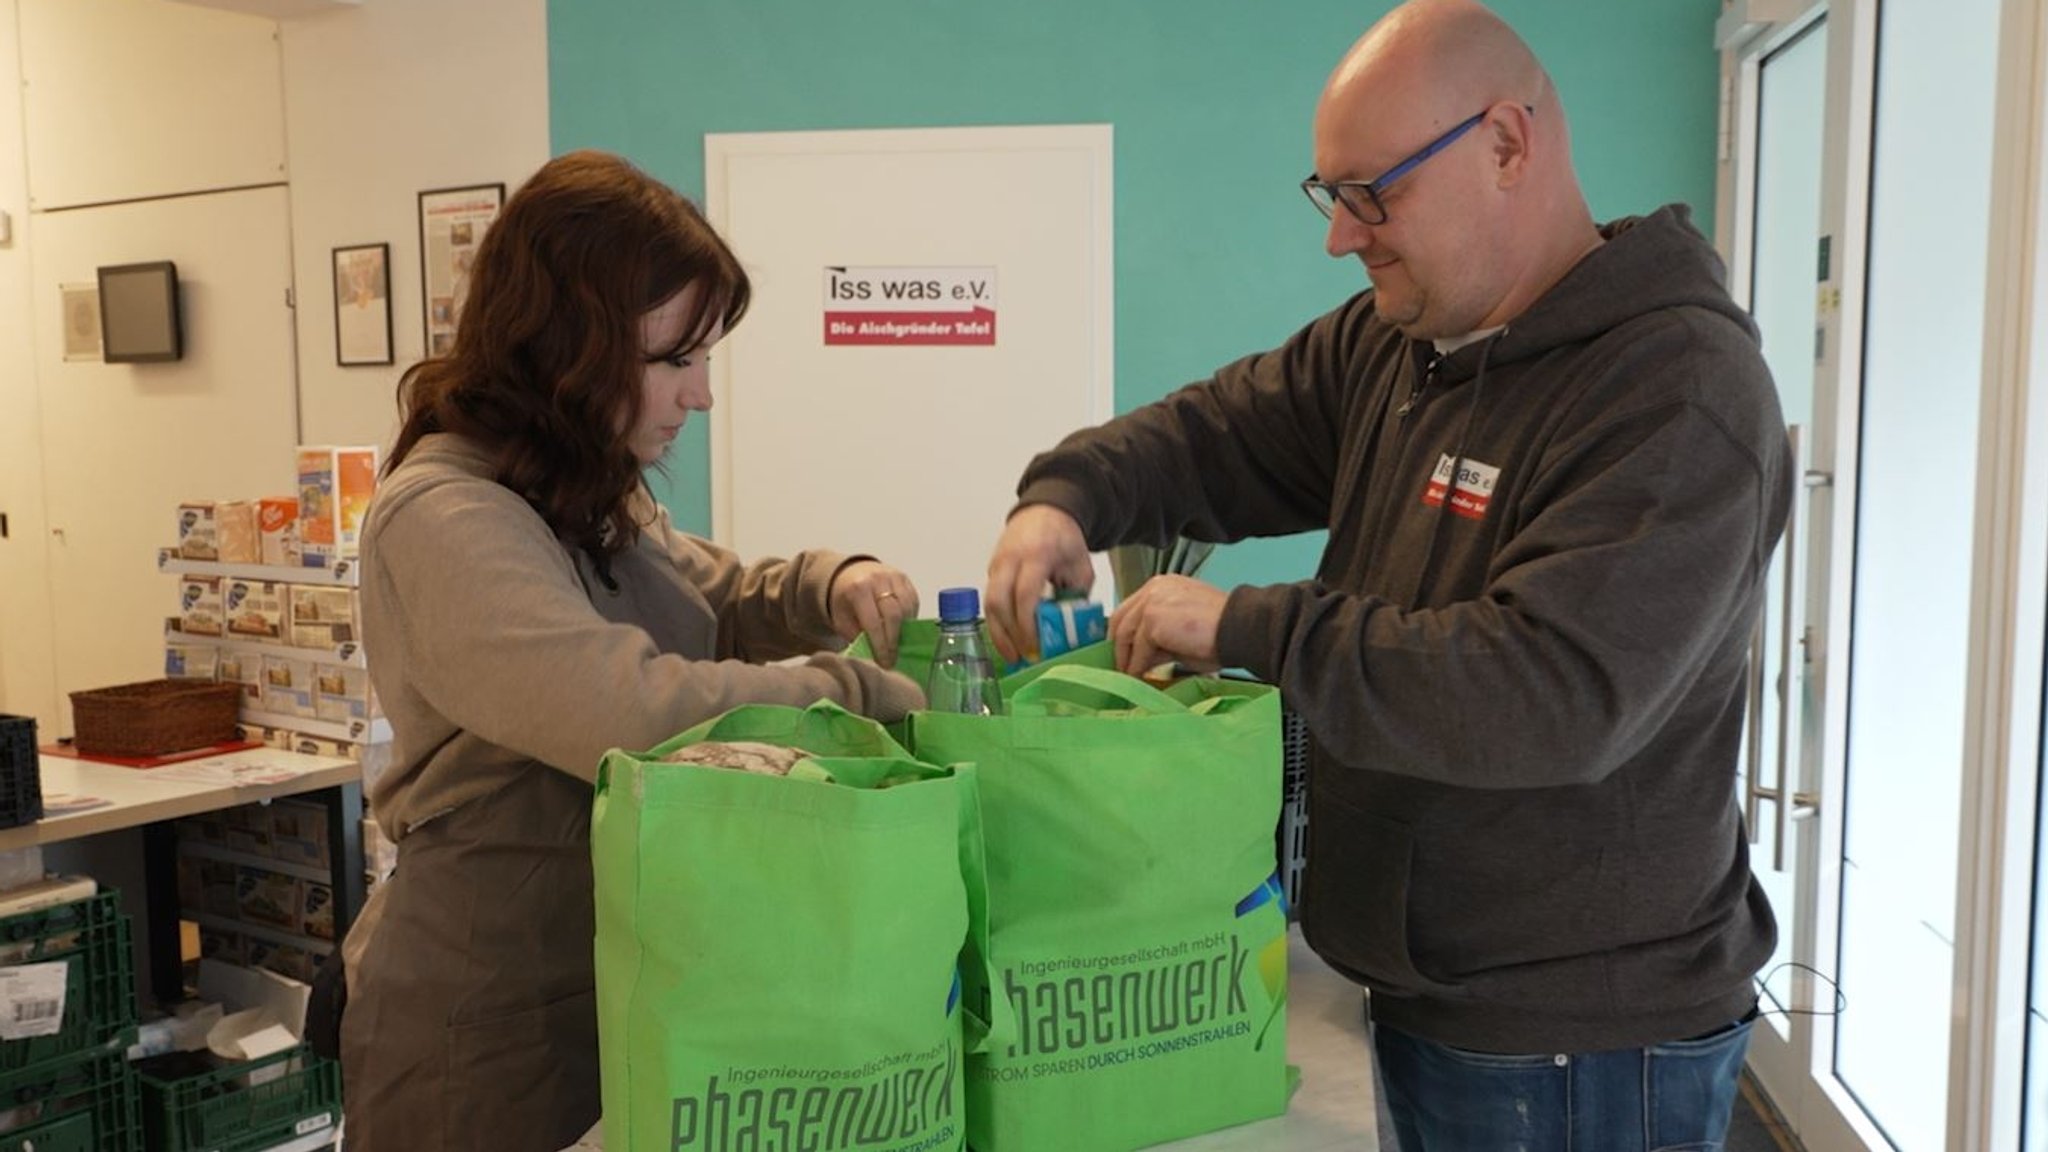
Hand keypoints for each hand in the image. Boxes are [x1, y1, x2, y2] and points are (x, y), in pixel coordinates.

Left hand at [828, 560, 918, 667]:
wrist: (849, 573)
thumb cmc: (845, 599)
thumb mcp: (842, 619)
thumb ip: (856, 635)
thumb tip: (874, 655)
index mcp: (858, 589)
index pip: (874, 622)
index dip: (881, 645)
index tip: (884, 663)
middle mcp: (878, 579)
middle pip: (894, 615)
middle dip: (894, 641)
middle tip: (892, 659)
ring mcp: (894, 577)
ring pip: (907, 609)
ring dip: (904, 631)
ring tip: (898, 645)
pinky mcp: (905, 578)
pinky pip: (913, 602)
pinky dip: (910, 619)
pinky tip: (902, 629)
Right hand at [985, 505, 1094, 663]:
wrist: (1046, 510)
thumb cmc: (1065, 539)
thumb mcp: (1081, 565)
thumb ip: (1076, 596)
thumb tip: (1069, 632)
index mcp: (1036, 555)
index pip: (1024, 594)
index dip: (1027, 624)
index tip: (1035, 647)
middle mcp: (1010, 559)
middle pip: (998, 601)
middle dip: (1008, 634)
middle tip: (1022, 657)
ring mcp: (997, 564)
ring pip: (988, 603)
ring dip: (998, 633)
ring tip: (1013, 656)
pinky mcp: (991, 570)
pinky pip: (989, 600)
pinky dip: (997, 622)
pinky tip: (1008, 640)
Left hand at [1109, 575, 1226, 676]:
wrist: (1239, 629)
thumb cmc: (1220, 632)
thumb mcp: (1181, 635)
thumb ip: (1158, 641)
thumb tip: (1140, 659)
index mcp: (1163, 586)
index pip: (1130, 609)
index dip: (1123, 634)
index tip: (1122, 654)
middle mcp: (1154, 588)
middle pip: (1121, 618)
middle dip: (1118, 646)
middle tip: (1120, 668)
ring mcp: (1152, 601)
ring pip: (1125, 633)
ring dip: (1125, 658)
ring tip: (1129, 676)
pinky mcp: (1153, 618)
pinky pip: (1137, 647)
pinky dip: (1136, 665)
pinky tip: (1139, 677)